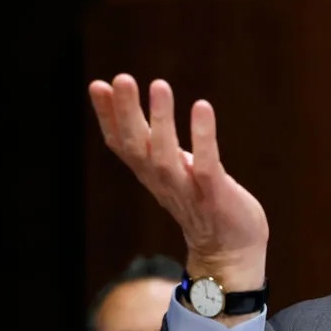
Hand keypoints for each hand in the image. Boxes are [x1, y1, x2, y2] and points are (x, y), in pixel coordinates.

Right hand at [88, 74, 268, 291]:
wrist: (231, 252)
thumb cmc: (204, 203)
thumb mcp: (174, 170)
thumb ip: (157, 144)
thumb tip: (138, 114)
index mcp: (151, 174)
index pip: (121, 145)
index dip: (108, 117)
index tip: (99, 85)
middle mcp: (164, 182)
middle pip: (136, 147)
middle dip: (126, 113)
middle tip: (122, 79)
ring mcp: (189, 191)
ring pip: (165, 156)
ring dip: (161, 120)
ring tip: (158, 85)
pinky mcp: (216, 197)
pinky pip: (206, 167)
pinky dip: (203, 138)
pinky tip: (202, 107)